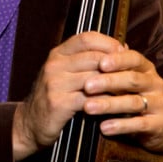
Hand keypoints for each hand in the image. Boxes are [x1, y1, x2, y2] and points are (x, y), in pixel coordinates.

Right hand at [12, 31, 162, 161]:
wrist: (29, 123)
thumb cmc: (55, 96)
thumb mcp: (66, 72)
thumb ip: (88, 60)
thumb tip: (121, 48)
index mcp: (58, 53)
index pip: (86, 38)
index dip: (107, 42)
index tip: (123, 51)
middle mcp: (55, 64)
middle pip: (93, 57)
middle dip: (115, 65)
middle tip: (133, 73)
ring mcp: (55, 82)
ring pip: (94, 78)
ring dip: (114, 85)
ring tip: (129, 90)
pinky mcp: (58, 103)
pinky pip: (90, 100)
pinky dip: (105, 103)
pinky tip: (115, 106)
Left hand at [81, 36, 162, 158]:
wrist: (155, 126)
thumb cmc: (131, 95)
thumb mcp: (123, 79)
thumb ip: (111, 67)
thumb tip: (89, 53)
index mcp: (146, 67)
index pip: (133, 58)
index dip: (118, 60)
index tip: (100, 63)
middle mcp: (155, 82)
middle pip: (132, 79)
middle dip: (108, 82)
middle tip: (87, 86)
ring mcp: (160, 103)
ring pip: (133, 102)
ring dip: (109, 105)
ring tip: (88, 108)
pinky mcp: (161, 124)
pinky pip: (140, 124)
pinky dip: (120, 125)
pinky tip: (104, 127)